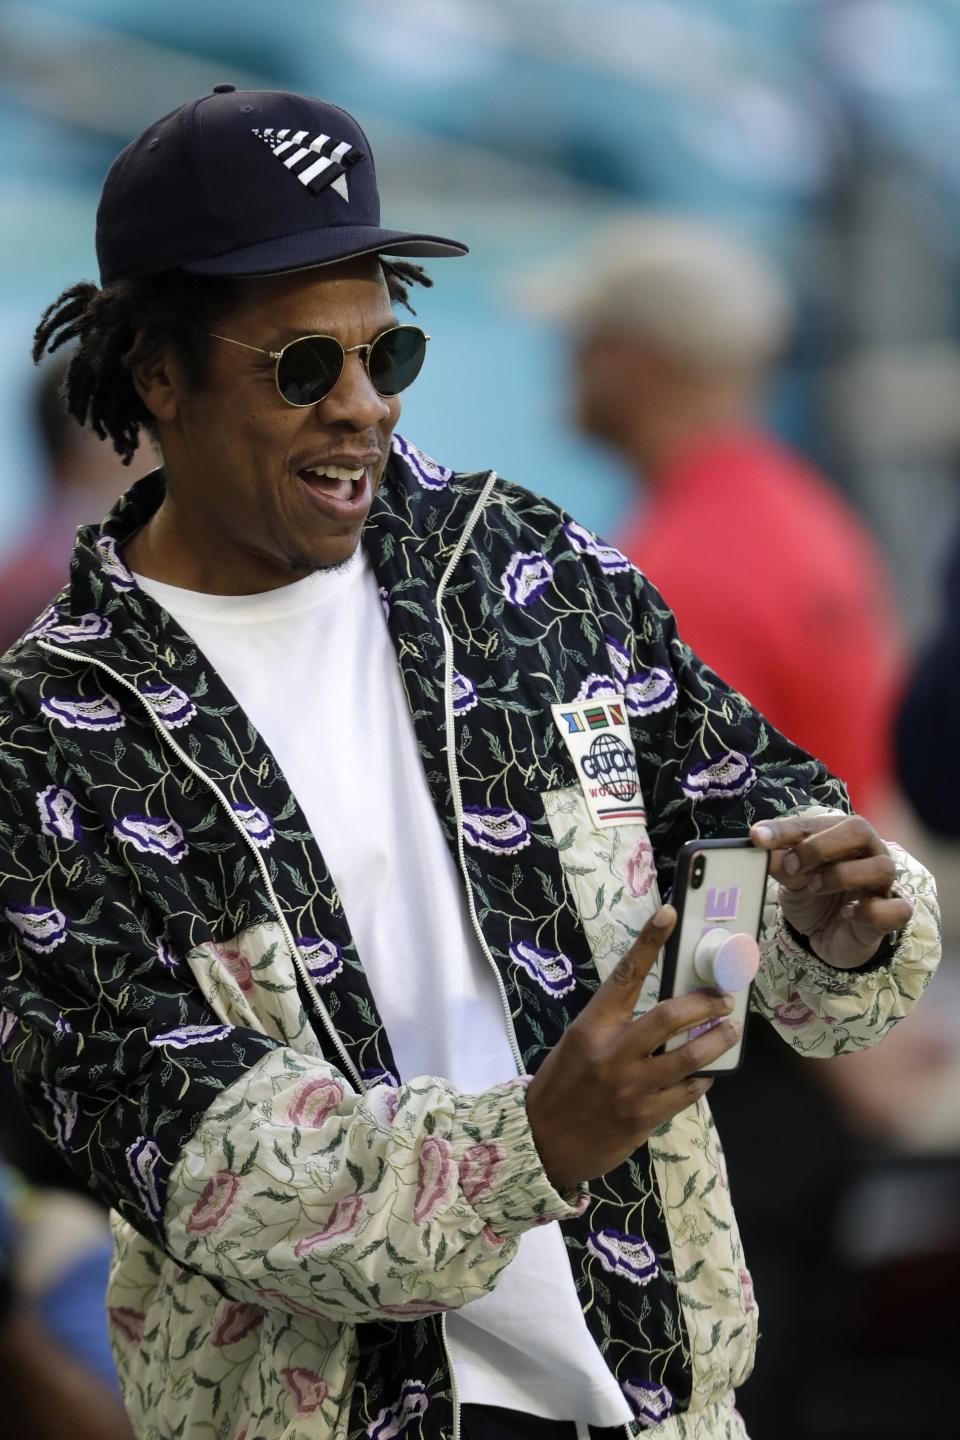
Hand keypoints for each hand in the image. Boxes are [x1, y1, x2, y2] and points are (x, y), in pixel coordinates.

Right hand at [525, 906, 739, 1190]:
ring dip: (718, 1040)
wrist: (541, 1142)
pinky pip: (686, 1093)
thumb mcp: (578, 1044)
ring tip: (730, 1031)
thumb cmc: (560, 1086)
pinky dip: (701, 1079)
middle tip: (723, 999)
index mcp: (592, 1026)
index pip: (625, 975)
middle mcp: (613, 1052)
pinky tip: (706, 1074)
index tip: (669, 914)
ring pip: (689, 1056)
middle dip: (705, 1004)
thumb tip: (659, 1014)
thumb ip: (613, 1027)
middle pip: (670, 1016)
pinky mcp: (645, 1117)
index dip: (649, 942)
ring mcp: (631, 1087)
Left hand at [750, 813, 913, 969]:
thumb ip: (780, 862)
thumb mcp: (790, 878)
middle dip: (820, 846)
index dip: (786, 829)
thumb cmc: (813, 896)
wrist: (828, 935)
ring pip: (882, 868)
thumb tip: (761, 846)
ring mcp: (882, 884)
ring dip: (842, 876)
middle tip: (792, 866)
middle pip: (859, 830)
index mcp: (840, 835)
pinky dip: (871, 911)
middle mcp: (868, 852)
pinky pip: (896, 909)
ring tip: (815, 888)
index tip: (758, 838)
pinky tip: (848, 914)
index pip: (817, 822)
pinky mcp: (891, 915)